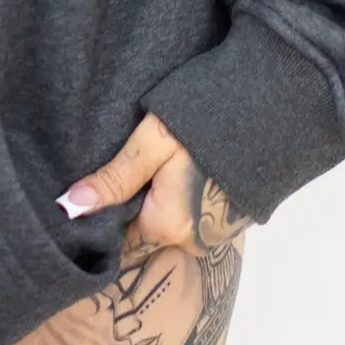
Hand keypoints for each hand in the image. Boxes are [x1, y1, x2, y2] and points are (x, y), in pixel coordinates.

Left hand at [55, 112, 255, 256]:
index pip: (122, 226)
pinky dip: (191, 191)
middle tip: (148, 153)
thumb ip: (115, 178)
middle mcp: (195, 241)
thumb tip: (69, 208)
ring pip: (174, 217)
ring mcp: (219, 231)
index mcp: (169, 227)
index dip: (115, 198)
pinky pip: (199, 211)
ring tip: (172, 154)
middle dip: (142, 194)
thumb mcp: (153, 141)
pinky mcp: (237, 217)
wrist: (275, 103)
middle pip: (149, 223)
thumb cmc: (207, 119)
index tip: (117, 167)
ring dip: (168, 191)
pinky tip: (194, 161)